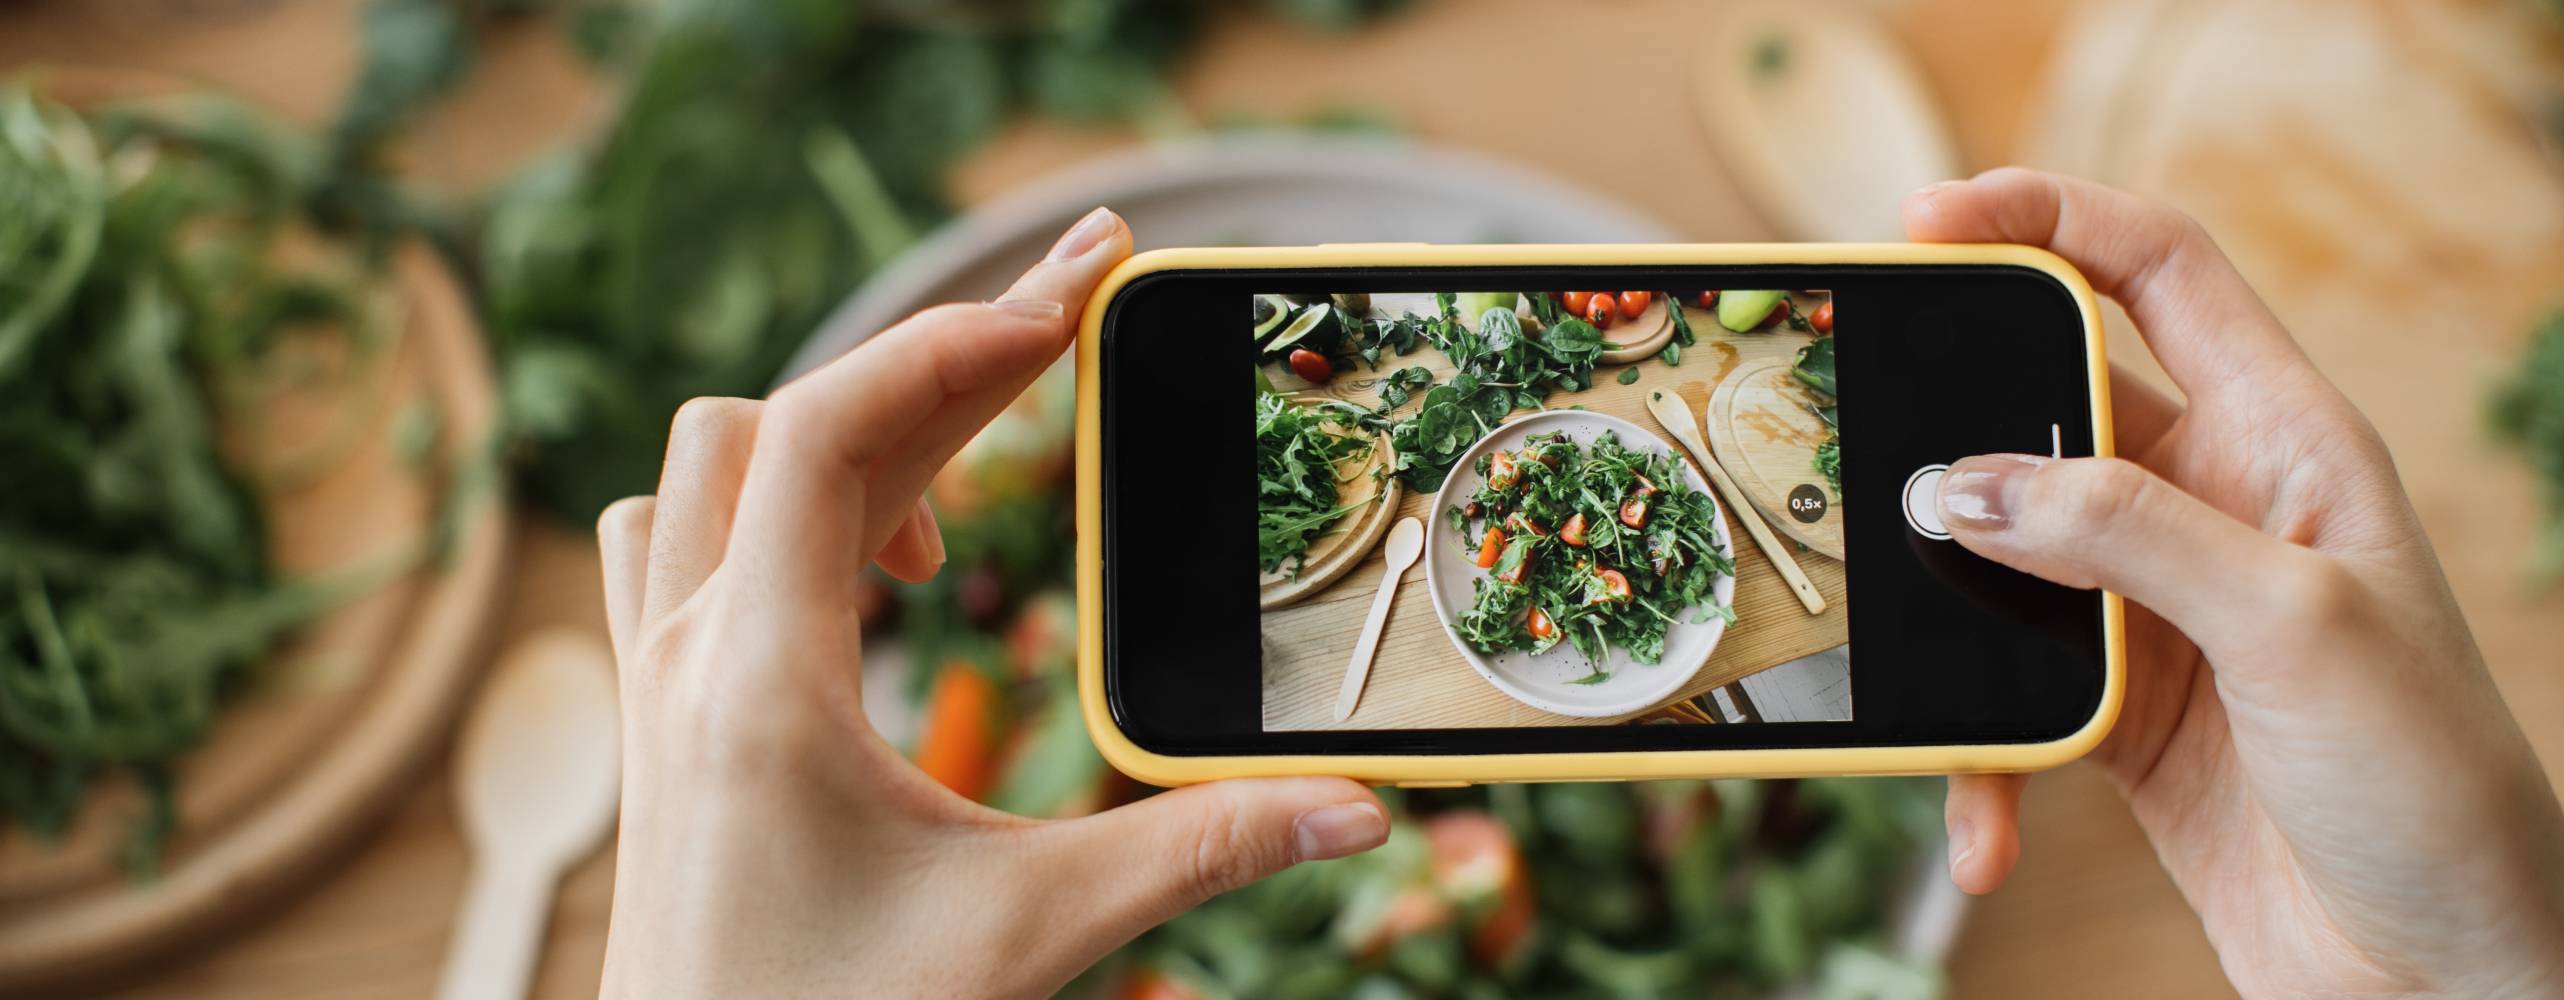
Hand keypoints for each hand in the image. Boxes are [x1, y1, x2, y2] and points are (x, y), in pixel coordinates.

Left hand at [592, 209, 1389, 997]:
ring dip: (833, 439)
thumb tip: (1355, 808)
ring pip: (710, 471)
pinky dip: (774, 507)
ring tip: (955, 499)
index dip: (953, 342)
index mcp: (758, 682)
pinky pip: (682, 543)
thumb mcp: (1031, 933)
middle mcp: (684, 659)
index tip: (1068, 302)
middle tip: (1069, 322)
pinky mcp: (659, 719)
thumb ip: (1200, 853)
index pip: (827, 430)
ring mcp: (653, 685)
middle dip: (937, 364)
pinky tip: (872, 575)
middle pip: (787, 425)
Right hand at [1914, 170, 2563, 995]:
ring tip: (1913, 661)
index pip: (2160, 273)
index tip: (1932, 221)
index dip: (2049, 218)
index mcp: (2284, 442)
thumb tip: (1963, 484)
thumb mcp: (2292, 629)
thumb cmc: (2430, 783)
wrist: (2444, 973)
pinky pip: (2004, 701)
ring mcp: (2156, 613)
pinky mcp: (2115, 713)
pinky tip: (1988, 827)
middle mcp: (2212, 510)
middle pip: (2048, 407)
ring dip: (1949, 617)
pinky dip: (1979, 762)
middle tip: (1856, 429)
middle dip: (1952, 422)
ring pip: (2002, 561)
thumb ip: (2124, 537)